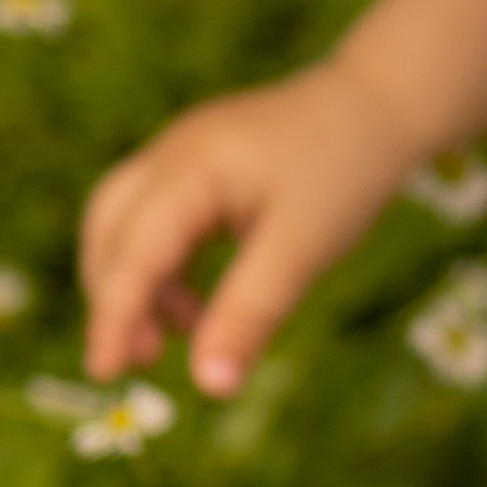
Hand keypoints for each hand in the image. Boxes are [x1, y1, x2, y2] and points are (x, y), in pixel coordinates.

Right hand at [79, 58, 420, 393]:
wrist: (382, 101)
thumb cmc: (346, 172)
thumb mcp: (302, 250)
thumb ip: (250, 315)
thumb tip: (210, 386)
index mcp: (189, 170)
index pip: (133, 253)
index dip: (113, 318)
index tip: (105, 376)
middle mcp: (170, 153)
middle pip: (108, 230)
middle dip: (113, 298)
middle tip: (141, 362)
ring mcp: (181, 152)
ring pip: (125, 221)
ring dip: (136, 282)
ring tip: (175, 337)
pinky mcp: (199, 162)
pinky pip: (157, 216)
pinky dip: (164, 264)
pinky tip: (198, 303)